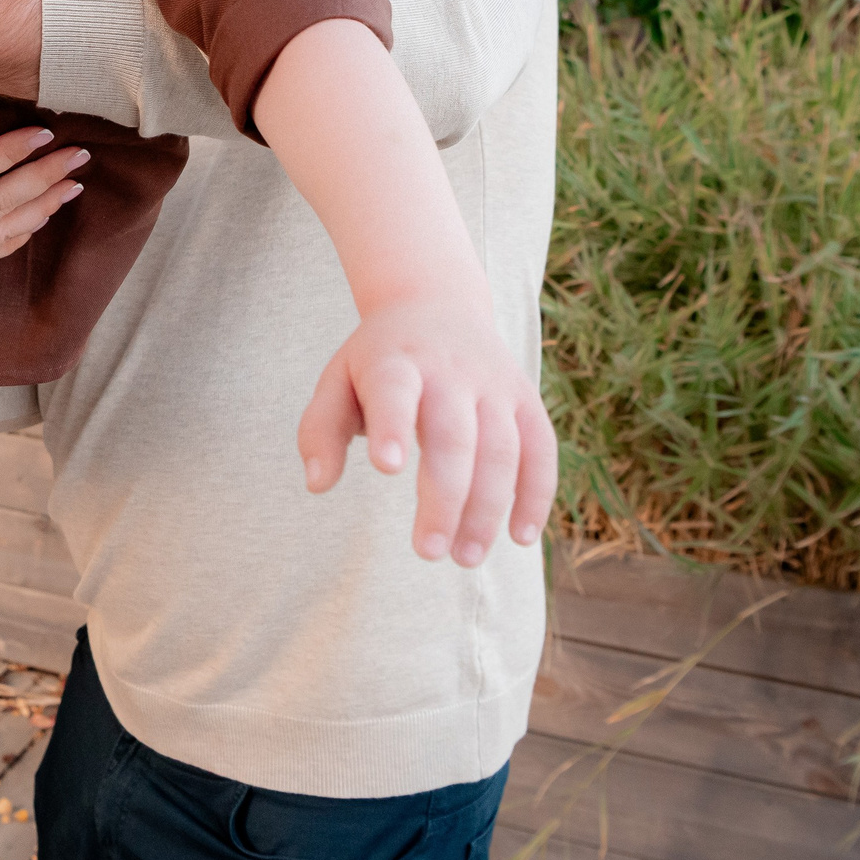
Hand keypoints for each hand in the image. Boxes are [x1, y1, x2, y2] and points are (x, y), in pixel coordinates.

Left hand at [296, 297, 556, 566]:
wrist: (437, 303)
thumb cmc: (378, 360)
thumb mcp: (337, 380)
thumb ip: (319, 430)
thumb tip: (318, 485)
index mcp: (395, 361)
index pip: (395, 390)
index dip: (393, 425)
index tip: (386, 467)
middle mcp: (450, 371)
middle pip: (454, 436)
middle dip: (444, 497)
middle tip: (428, 552)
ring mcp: (493, 385)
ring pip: (502, 449)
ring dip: (488, 508)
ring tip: (465, 556)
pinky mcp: (525, 399)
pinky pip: (541, 449)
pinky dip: (536, 493)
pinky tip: (520, 536)